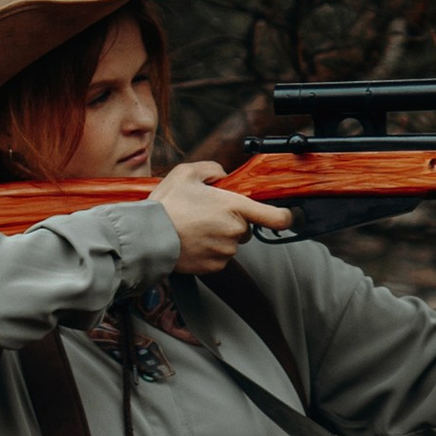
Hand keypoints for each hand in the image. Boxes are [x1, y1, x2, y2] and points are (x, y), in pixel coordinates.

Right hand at [153, 159, 293, 271]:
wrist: (148, 236)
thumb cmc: (167, 204)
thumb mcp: (188, 172)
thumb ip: (213, 169)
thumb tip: (224, 176)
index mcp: (235, 206)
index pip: (276, 217)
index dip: (286, 217)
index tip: (287, 216)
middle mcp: (235, 231)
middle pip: (246, 226)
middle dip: (233, 220)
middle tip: (207, 213)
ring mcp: (226, 251)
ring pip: (232, 242)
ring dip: (220, 235)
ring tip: (194, 226)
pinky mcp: (215, 266)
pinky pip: (220, 256)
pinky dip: (210, 249)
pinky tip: (193, 240)